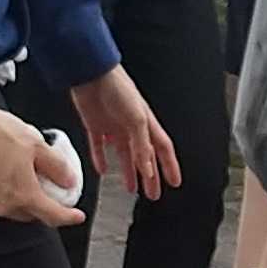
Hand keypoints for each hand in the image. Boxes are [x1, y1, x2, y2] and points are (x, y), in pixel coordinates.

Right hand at [0, 104, 82, 225]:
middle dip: (40, 202)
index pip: (52, 216)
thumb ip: (56, 167)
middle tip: (43, 183)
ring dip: (16, 195)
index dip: (68, 217)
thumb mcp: (35, 144)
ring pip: (6, 206)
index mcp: (23, 194)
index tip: (75, 215)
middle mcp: (1, 204)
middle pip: (29, 213)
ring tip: (15, 169)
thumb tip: (67, 179)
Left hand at [67, 68, 181, 200]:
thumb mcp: (136, 118)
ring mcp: (113, 127)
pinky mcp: (95, 126)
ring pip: (123, 155)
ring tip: (130, 188)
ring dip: (128, 172)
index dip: (169, 166)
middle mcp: (131, 127)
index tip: (175, 182)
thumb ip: (142, 145)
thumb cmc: (118, 87)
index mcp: (146, 124)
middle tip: (153, 193)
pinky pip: (98, 147)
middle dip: (150, 176)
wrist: (91, 74)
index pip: (162, 149)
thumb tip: (148, 169)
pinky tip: (102, 169)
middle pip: (144, 157)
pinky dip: (100, 159)